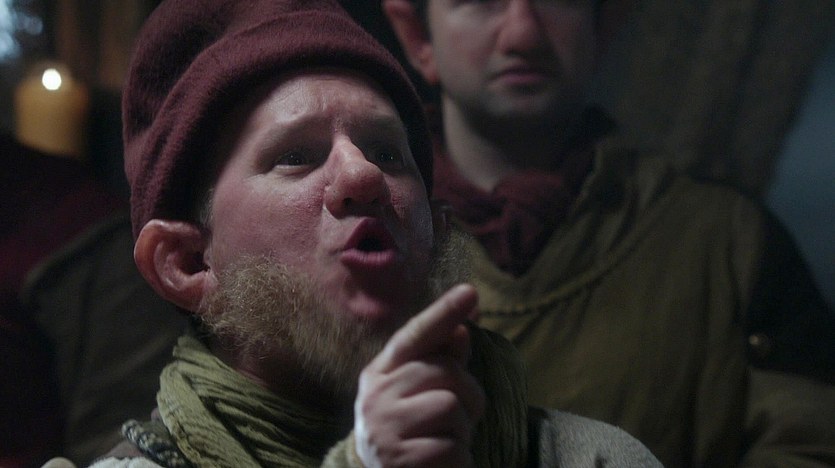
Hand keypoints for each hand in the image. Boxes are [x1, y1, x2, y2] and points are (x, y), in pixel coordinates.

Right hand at [354, 284, 485, 467]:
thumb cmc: (408, 429)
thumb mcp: (419, 392)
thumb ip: (440, 361)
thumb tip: (462, 329)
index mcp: (381, 372)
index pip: (415, 336)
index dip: (443, 313)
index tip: (470, 291)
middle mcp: (376, 396)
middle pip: (446, 372)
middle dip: (468, 396)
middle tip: (460, 419)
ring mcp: (384, 430)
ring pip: (451, 407)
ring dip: (463, 430)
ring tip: (446, 441)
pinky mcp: (401, 461)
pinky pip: (453, 448)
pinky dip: (459, 460)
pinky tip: (442, 463)